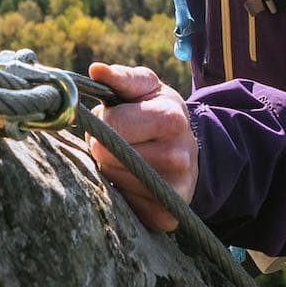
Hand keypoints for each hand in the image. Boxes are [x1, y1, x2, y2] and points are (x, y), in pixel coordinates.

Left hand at [86, 62, 197, 232]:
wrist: (188, 149)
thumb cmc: (158, 111)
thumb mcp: (146, 87)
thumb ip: (121, 77)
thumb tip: (97, 69)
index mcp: (171, 119)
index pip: (111, 126)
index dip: (104, 122)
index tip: (114, 120)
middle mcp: (178, 157)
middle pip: (107, 155)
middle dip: (104, 147)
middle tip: (120, 142)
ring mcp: (174, 189)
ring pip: (112, 180)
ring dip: (110, 169)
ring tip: (127, 159)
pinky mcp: (166, 217)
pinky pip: (123, 206)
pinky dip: (120, 193)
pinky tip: (133, 181)